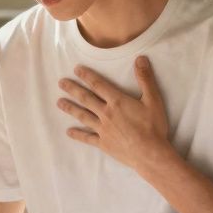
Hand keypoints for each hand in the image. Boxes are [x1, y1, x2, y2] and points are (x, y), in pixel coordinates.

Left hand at [57, 56, 173, 171]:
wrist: (150, 154)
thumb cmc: (153, 127)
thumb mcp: (153, 100)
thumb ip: (145, 79)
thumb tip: (140, 58)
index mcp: (117, 101)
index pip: (98, 85)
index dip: (87, 76)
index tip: (76, 70)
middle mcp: (106, 114)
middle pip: (86, 99)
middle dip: (73, 89)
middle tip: (61, 83)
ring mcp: (103, 129)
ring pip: (83, 116)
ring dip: (70, 108)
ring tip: (59, 103)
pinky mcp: (104, 143)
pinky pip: (87, 138)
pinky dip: (78, 134)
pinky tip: (69, 132)